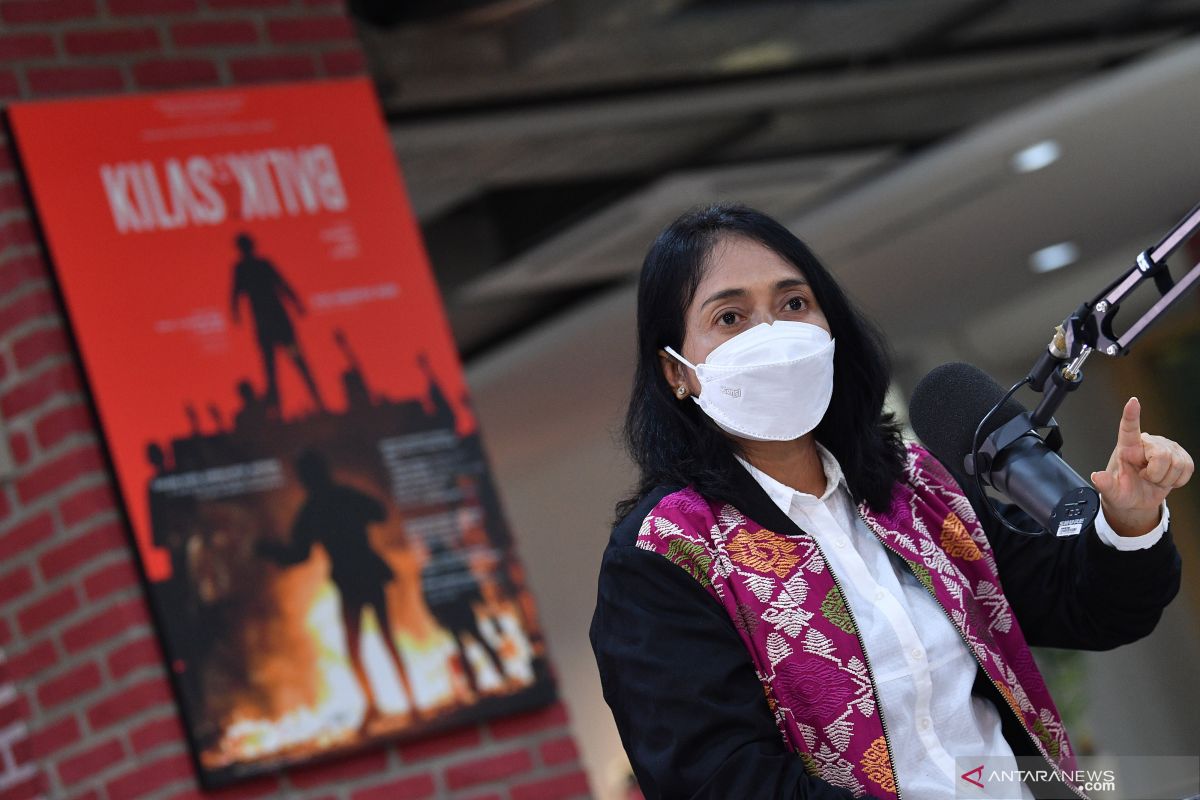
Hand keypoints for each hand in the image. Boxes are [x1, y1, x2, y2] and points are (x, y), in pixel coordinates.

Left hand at [1090, 397, 1193, 535]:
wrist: (1138, 500)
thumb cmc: (1124, 491)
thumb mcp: (1112, 492)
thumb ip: (1105, 485)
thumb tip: (1097, 476)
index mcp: (1127, 447)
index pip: (1128, 428)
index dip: (1131, 415)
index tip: (1133, 401)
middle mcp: (1147, 443)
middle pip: (1162, 455)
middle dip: (1156, 474)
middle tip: (1146, 477)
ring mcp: (1166, 447)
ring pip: (1177, 463)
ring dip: (1166, 478)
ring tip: (1154, 478)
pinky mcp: (1181, 455)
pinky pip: (1187, 468)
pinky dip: (1178, 480)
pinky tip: (1166, 478)